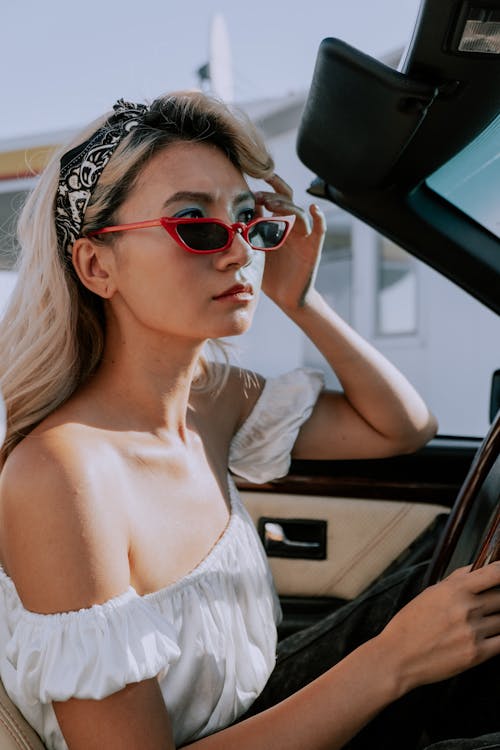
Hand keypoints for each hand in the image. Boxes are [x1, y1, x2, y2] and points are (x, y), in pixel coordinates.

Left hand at [254, 175, 325, 311]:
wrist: (286, 297)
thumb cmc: (270, 275)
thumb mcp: (255, 252)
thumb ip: (249, 234)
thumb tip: (237, 214)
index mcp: (277, 225)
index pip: (273, 199)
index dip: (265, 191)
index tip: (250, 190)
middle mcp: (291, 226)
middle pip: (286, 201)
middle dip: (272, 195)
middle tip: (258, 196)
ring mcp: (303, 236)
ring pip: (298, 213)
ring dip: (285, 206)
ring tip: (271, 204)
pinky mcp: (313, 247)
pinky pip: (320, 229)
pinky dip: (319, 217)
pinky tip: (313, 208)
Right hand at [377, 562, 499, 696]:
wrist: (398, 656)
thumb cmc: (410, 624)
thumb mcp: (430, 593)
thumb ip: (457, 580)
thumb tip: (478, 569)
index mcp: (454, 590)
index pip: (494, 574)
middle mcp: (466, 608)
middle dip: (497, 599)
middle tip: (486, 604)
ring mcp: (473, 632)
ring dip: (496, 619)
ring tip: (478, 622)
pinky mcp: (477, 654)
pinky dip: (498, 637)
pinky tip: (489, 635)